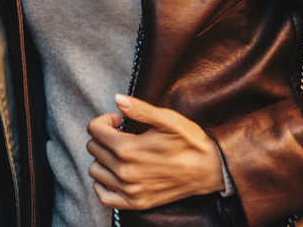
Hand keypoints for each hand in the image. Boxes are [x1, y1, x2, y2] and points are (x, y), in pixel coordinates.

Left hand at [85, 95, 223, 210]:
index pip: (95, 130)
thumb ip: (140, 108)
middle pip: (93, 148)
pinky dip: (103, 185)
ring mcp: (130, 190)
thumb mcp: (168, 119)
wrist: (209, 170)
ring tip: (120, 152)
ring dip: (103, 158)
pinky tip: (113, 174)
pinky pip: (104, 197)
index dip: (105, 120)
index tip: (120, 120)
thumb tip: (118, 99)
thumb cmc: (190, 142)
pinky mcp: (136, 203)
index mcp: (129, 149)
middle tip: (122, 133)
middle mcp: (125, 172)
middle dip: (104, 136)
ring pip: (95, 171)